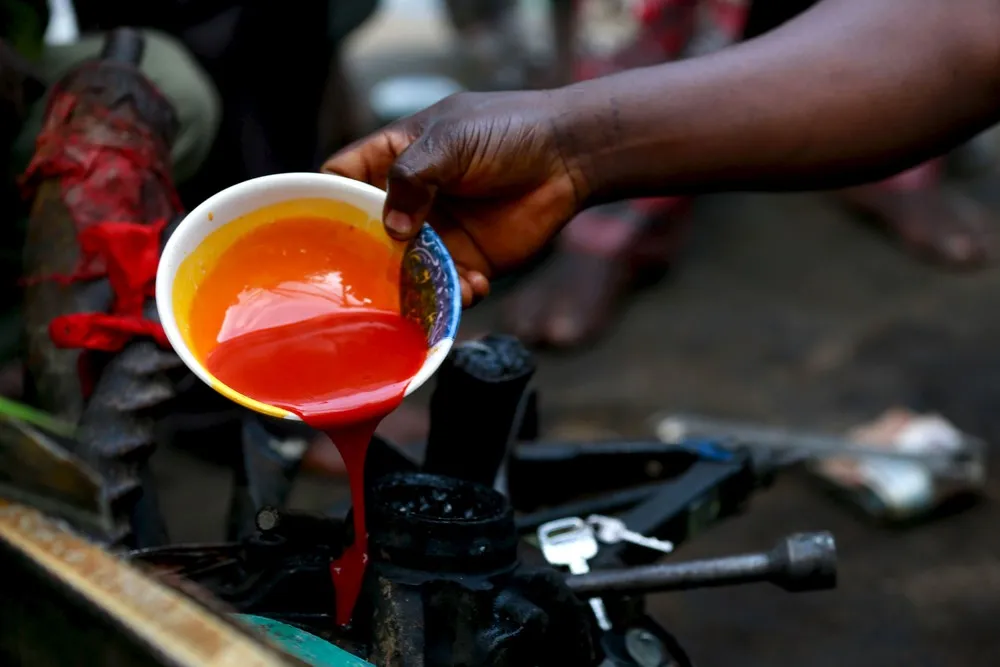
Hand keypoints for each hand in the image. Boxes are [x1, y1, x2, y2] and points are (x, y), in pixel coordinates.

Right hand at [322, 90, 589, 305]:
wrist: (568, 155)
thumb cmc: (507, 132)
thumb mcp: (450, 141)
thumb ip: (412, 177)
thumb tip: (392, 229)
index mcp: (395, 160)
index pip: (344, 180)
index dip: (329, 200)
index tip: (320, 229)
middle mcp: (411, 201)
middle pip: (369, 237)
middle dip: (369, 260)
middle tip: (373, 279)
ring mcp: (439, 232)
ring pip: (407, 270)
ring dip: (416, 285)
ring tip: (438, 286)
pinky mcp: (470, 259)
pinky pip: (449, 286)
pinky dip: (455, 293)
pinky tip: (473, 286)